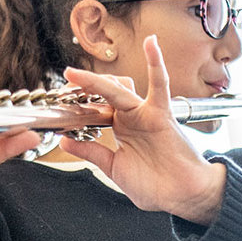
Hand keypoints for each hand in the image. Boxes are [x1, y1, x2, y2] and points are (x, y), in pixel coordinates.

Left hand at [60, 34, 226, 224]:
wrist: (184, 196)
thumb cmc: (155, 185)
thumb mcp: (114, 168)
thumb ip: (91, 152)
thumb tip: (65, 142)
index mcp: (120, 128)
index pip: (96, 106)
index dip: (77, 101)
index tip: (57, 99)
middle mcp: (131, 116)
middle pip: (104, 91)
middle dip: (82, 87)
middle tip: (63, 85)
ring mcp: (145, 113)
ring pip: (120, 88)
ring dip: (98, 81)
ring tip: (76, 77)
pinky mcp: (161, 114)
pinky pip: (159, 85)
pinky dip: (156, 63)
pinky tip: (151, 43)